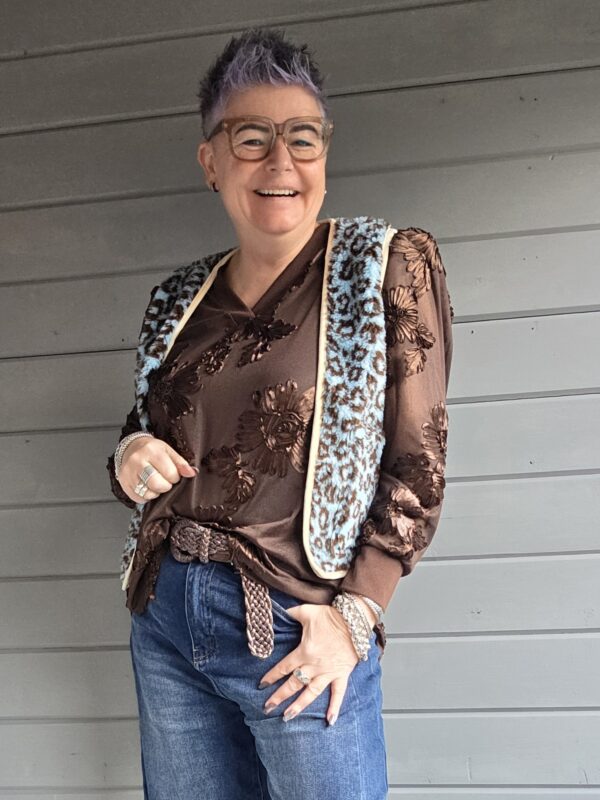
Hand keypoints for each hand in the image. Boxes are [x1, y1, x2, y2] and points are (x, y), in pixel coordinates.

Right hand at [117, 436, 197, 503]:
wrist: (130, 447)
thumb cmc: (151, 450)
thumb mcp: (168, 450)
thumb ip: (180, 462)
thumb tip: (192, 473)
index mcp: (151, 451)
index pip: (170, 472)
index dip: (175, 476)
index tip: (173, 474)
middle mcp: (138, 462)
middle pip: (157, 484)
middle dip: (166, 486)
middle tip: (165, 480)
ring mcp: (128, 473)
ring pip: (148, 493)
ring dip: (156, 492)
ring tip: (156, 483)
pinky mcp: (124, 483)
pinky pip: (138, 498)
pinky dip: (146, 496)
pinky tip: (147, 486)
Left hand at [258, 600, 375, 725]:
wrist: (354, 621)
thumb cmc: (331, 616)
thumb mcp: (307, 611)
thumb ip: (291, 613)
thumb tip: (278, 611)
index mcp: (304, 651)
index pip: (284, 667)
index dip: (271, 676)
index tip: (262, 685)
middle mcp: (314, 665)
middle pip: (293, 684)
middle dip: (279, 697)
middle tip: (267, 708)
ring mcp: (328, 672)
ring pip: (311, 693)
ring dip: (299, 706)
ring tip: (288, 717)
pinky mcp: (341, 674)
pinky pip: (338, 694)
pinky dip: (334, 707)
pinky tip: (329, 721)